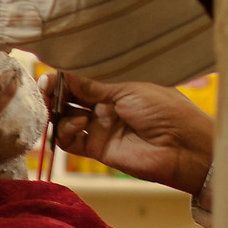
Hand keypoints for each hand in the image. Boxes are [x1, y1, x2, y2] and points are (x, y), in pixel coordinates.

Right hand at [52, 70, 213, 196]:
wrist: (183, 146)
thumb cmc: (164, 111)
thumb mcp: (127, 91)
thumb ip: (93, 88)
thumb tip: (64, 76)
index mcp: (116, 92)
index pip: (81, 85)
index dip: (63, 81)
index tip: (49, 78)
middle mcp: (105, 110)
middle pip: (70, 102)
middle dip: (55, 96)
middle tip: (45, 91)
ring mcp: (100, 131)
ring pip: (66, 122)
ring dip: (59, 114)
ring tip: (61, 109)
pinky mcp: (98, 151)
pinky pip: (71, 143)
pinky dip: (66, 133)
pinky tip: (78, 124)